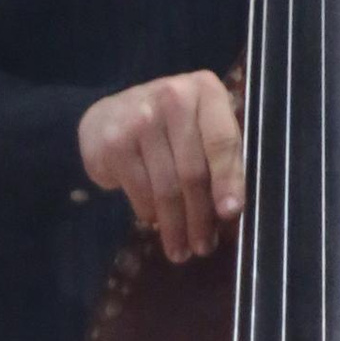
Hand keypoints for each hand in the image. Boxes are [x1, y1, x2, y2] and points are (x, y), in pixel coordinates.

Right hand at [79, 71, 243, 261]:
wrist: (109, 114)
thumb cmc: (170, 125)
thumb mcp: (201, 126)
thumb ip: (221, 157)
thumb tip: (231, 210)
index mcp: (205, 90)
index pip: (222, 141)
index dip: (228, 180)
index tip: (230, 212)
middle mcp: (172, 97)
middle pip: (193, 171)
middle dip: (200, 216)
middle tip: (204, 247)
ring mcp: (139, 119)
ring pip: (166, 188)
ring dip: (175, 226)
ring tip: (181, 249)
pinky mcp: (114, 144)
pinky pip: (140, 192)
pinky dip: (150, 214)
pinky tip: (155, 223)